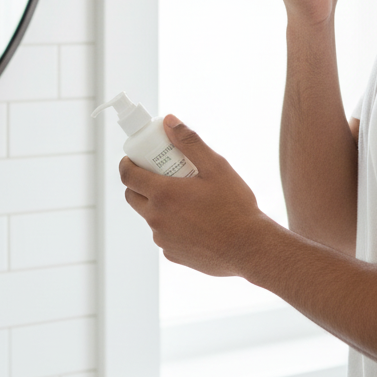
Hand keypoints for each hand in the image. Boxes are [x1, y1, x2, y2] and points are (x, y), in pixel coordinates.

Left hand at [120, 116, 271, 276]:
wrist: (249, 248)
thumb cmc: (235, 207)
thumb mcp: (216, 167)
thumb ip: (189, 142)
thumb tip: (168, 121)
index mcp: (163, 194)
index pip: (127, 175)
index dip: (127, 163)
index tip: (134, 158)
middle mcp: (156, 219)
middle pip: (132, 196)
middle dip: (139, 183)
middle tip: (159, 174)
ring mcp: (163, 239)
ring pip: (150, 217)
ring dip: (158, 205)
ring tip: (184, 198)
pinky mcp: (172, 255)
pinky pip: (164, 235)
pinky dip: (171, 226)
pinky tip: (195, 222)